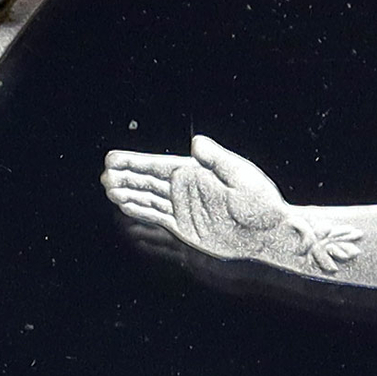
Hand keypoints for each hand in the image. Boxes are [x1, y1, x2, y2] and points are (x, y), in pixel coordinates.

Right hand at [102, 135, 287, 259]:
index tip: (112, 159)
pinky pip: (158, 218)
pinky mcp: (187, 228)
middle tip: (105, 176)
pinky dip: (142, 211)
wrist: (271, 233)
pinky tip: (126, 206)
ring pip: (150, 198)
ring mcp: (185, 208)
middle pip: (149, 180)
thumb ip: (218, 161)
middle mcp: (187, 189)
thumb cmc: (261, 203)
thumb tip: (197, 142)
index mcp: (196, 172)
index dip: (134, 162)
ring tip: (109, 189)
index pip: (158, 165)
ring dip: (129, 193)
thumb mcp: (241, 177)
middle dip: (126, 177)